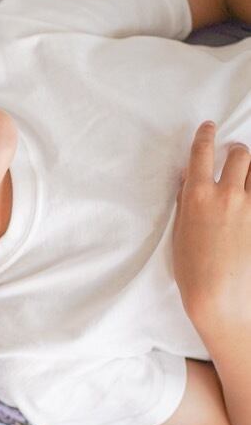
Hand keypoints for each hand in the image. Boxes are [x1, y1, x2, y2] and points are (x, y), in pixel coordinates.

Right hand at [172, 121, 250, 338]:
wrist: (220, 296)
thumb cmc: (193, 271)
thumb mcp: (180, 233)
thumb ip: (186, 203)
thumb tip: (188, 182)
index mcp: (198, 196)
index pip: (202, 152)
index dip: (205, 136)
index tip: (208, 128)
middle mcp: (228, 194)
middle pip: (240, 155)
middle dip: (237, 152)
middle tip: (234, 156)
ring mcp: (250, 205)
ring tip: (246, 177)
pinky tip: (247, 201)